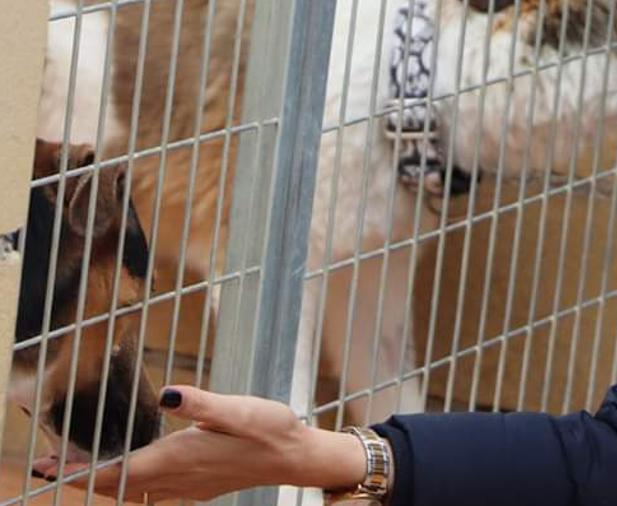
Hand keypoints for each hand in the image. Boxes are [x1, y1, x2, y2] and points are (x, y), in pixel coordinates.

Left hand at [32, 385, 367, 502]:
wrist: (296, 457)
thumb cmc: (270, 430)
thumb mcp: (238, 408)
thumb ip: (200, 402)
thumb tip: (165, 394)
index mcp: (178, 458)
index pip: (116, 473)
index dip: (79, 472)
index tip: (48, 466)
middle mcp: (177, 478)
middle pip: (116, 487)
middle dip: (81, 478)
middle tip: (49, 466)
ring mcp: (187, 486)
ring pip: (132, 493)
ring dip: (104, 483)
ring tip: (81, 468)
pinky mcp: (198, 487)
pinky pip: (151, 493)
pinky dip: (129, 485)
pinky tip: (131, 471)